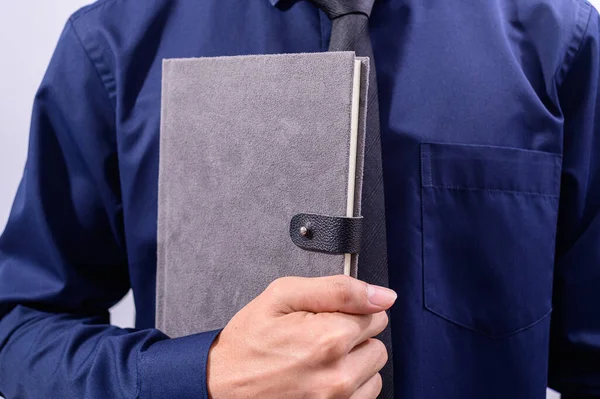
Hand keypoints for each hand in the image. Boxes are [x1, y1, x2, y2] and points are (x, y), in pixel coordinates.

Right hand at [206, 275, 395, 398]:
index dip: (351, 310)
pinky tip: (321, 378)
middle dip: (354, 336)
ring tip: (319, 359)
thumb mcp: (283, 296)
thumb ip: (338, 289)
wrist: (221, 384)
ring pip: (374, 372)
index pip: (377, 314)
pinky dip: (349, 386)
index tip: (326, 316)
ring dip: (354, 363)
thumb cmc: (249, 341)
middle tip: (318, 337)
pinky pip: (365, 397)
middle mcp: (338, 376)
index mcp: (328, 339)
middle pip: (377, 344)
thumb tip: (382, 296)